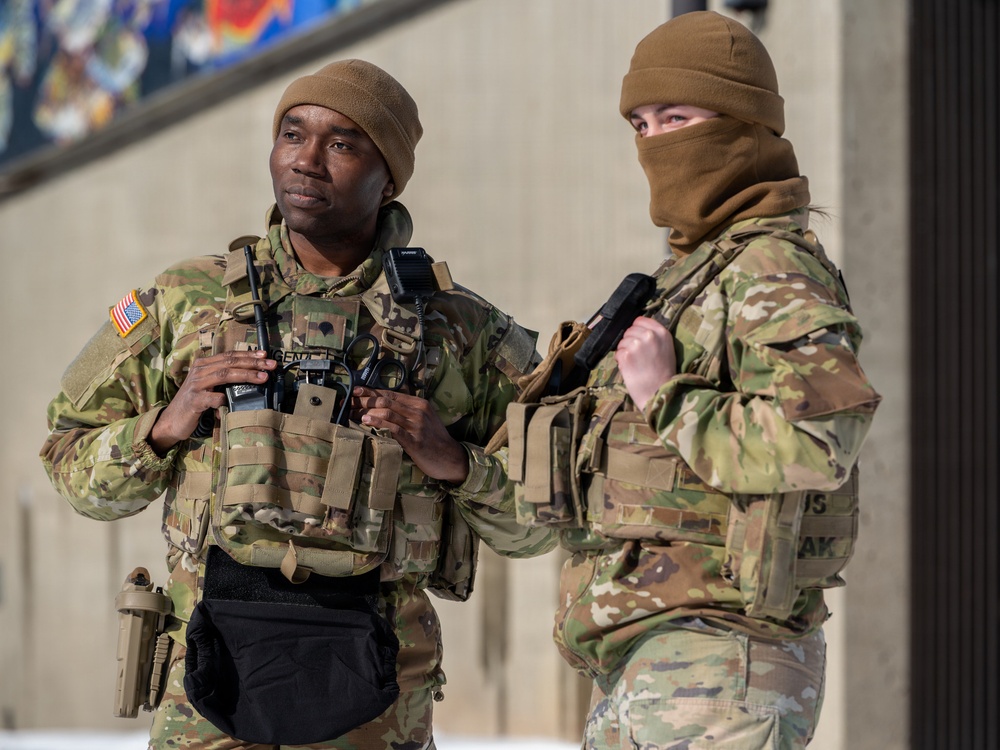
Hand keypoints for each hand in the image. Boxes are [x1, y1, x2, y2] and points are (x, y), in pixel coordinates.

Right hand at [150, 350, 276, 452]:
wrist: (172, 421)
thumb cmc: (195, 403)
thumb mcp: (209, 386)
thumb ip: (224, 379)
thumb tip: (252, 376)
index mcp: (204, 365)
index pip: (229, 355)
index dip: (248, 354)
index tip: (265, 355)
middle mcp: (199, 371)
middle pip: (229, 362)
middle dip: (252, 363)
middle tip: (270, 365)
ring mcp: (195, 385)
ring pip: (223, 375)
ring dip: (245, 375)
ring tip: (262, 378)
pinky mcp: (194, 401)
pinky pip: (213, 398)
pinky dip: (224, 400)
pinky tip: (232, 402)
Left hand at [352, 387, 468, 484]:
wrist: (451, 457)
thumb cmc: (435, 439)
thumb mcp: (425, 419)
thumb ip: (408, 411)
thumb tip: (384, 406)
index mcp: (419, 404)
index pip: (390, 393)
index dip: (371, 391)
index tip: (355, 391)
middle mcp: (417, 412)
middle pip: (386, 401)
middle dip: (364, 400)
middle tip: (348, 403)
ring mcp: (416, 426)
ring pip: (387, 412)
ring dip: (367, 411)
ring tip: (352, 412)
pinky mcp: (414, 441)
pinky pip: (393, 428)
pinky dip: (378, 422)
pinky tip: (366, 421)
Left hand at [613, 317, 676, 411]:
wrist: (659, 392)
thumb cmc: (663, 373)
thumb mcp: (666, 348)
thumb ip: (654, 336)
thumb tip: (636, 328)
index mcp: (662, 332)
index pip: (640, 320)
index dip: (636, 330)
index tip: (638, 340)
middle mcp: (649, 336)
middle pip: (629, 330)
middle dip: (630, 341)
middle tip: (638, 356)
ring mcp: (637, 345)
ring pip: (621, 341)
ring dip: (624, 351)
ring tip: (635, 363)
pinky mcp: (626, 355)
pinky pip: (617, 353)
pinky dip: (620, 360)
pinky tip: (630, 368)